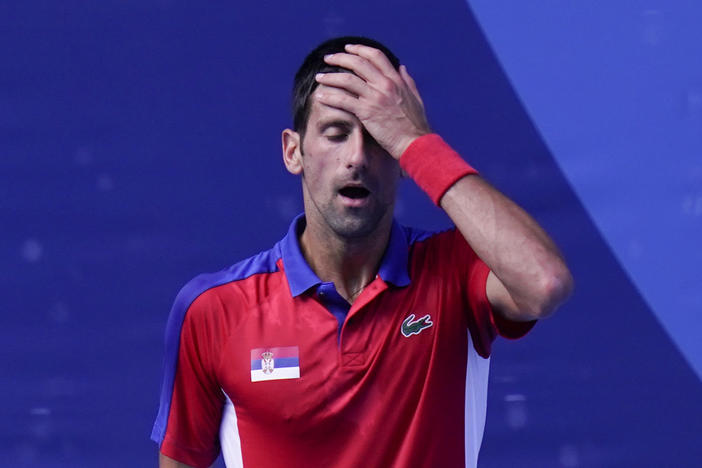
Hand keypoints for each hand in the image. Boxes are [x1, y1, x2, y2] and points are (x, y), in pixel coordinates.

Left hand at [314, 43, 431, 159]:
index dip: (360, 49)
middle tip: (328, 58)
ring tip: (320, 77)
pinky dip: (330, 97)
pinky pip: (344, 100)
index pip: (375, 56)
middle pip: (358, 63)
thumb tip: (401, 67)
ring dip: (331, 76)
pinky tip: (321, 97)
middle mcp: (385, 85)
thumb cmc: (416, 125)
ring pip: (347, 80)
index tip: (348, 49)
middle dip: (340, 58)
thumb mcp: (415, 98)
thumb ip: (407, 81)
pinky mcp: (367, 112)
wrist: (415, 143)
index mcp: (396, 80)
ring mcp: (375, 98)